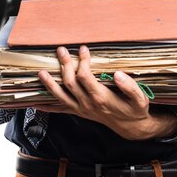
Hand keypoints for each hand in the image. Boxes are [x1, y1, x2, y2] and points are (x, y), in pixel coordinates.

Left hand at [37, 46, 176, 139]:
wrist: (132, 127)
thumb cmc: (135, 110)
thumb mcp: (140, 99)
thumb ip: (130, 87)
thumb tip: (118, 74)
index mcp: (101, 98)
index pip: (85, 77)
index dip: (82, 62)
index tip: (83, 49)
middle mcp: (88, 104)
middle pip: (70, 83)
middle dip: (64, 65)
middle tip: (61, 50)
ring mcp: (82, 109)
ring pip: (60, 96)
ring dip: (49, 84)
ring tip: (41, 72)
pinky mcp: (79, 112)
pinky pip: (60, 110)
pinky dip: (47, 106)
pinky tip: (36, 103)